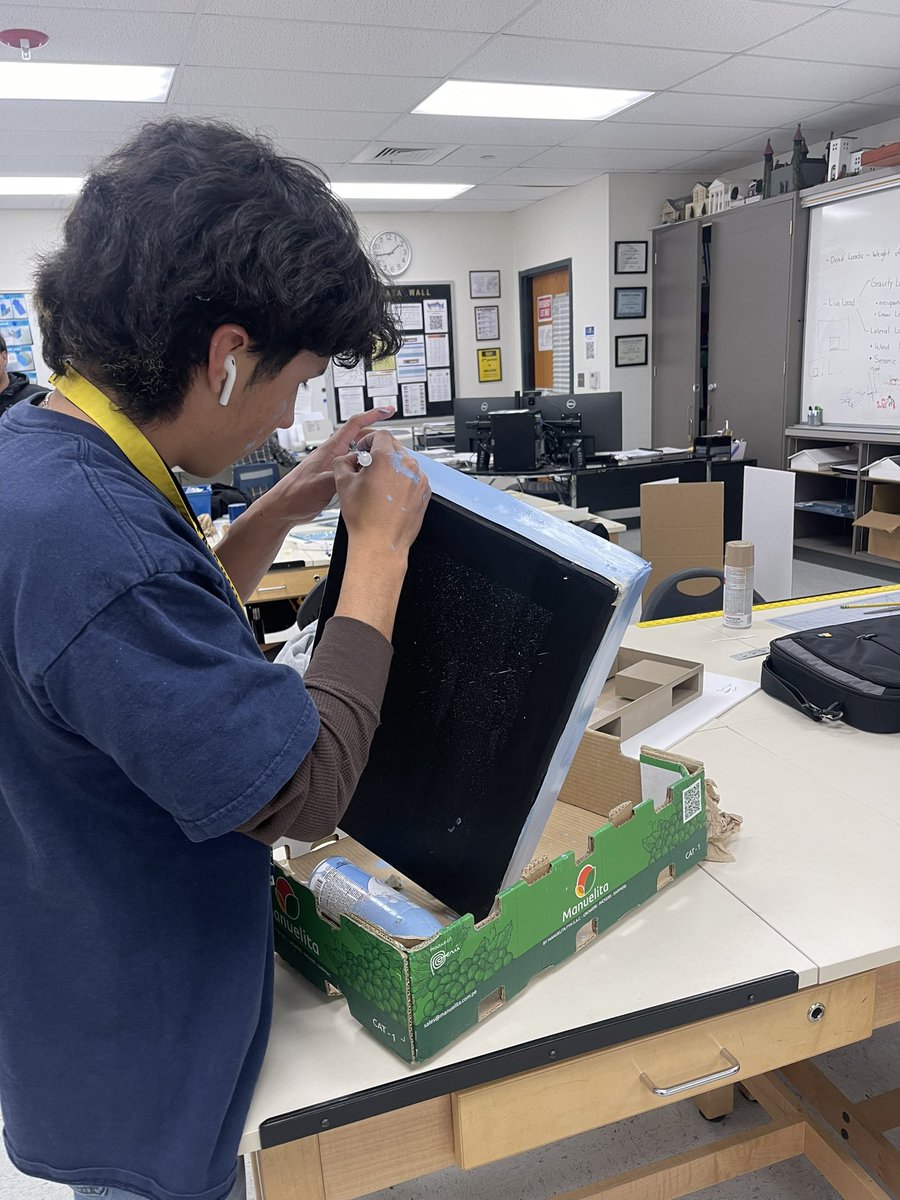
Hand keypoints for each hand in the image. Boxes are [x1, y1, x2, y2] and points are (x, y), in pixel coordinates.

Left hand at [264, 407, 395, 523]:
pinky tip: (367, 481)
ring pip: (357, 457)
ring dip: (370, 459)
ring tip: (381, 465)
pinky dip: (363, 472)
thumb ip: (343, 474)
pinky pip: (352, 470)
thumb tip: (362, 470)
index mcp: (330, 450)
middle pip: (359, 439)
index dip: (372, 415)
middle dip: (376, 440)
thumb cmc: (295, 494)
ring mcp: (333, 466)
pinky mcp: (332, 478)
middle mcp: (332, 455)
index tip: (387, 410)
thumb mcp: (322, 484)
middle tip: (390, 445)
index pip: (354, 425)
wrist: (282, 509)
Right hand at [332, 431, 429, 558]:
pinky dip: (401, 481)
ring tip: (377, 484)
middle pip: (394, 447)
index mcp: (387, 459)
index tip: (363, 449)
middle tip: (367, 466)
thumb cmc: (365, 519)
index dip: (368, 440)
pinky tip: (388, 494)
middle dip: (379, 453)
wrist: (380, 543)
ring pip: (404, 463)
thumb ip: (342, 462)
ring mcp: (418, 480)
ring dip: (391, 467)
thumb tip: (345, 459)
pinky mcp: (424, 492)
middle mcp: (407, 466)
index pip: (381, 435)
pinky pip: (412, 478)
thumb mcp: (343, 483)